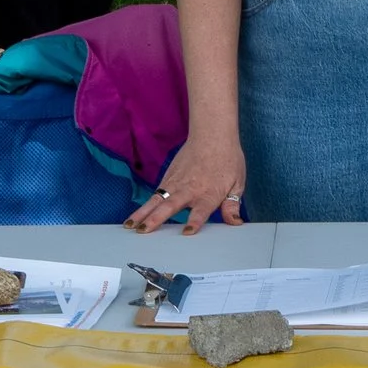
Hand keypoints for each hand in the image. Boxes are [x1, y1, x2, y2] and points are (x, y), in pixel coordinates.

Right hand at [125, 136, 246, 234]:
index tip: (187, 232)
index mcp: (209, 194)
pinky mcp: (168, 178)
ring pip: (156, 201)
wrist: (212, 136)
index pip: (201, 211)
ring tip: (130, 226)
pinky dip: (144, 206)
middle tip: (144, 230)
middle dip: (156, 219)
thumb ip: (232, 205)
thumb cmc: (227, 160)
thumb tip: (234, 223)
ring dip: (143, 213)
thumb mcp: (237, 183)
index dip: (194, 221)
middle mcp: (189, 190)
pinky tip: (135, 217)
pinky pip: (155, 195)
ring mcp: (176, 183)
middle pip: (170, 206)